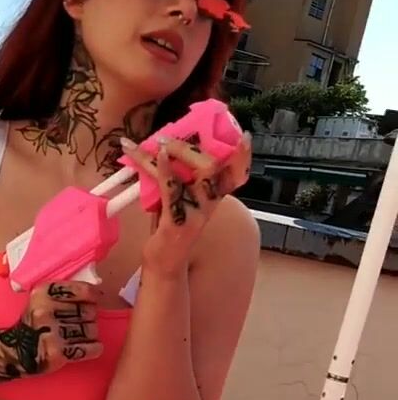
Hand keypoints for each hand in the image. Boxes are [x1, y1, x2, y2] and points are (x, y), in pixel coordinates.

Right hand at [18, 281, 102, 373]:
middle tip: (80, 322)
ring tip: (79, 336)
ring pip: (91, 330)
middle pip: (89, 311)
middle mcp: (45, 311)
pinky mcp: (57, 352)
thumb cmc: (35, 323)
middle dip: (89, 317)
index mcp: (43, 293)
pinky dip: (93, 348)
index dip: (92, 296)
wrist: (16, 350)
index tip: (94, 300)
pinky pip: (89, 348)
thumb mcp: (43, 299)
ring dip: (90, 334)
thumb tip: (97, 293)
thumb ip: (65, 293)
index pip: (82, 290)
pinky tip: (90, 347)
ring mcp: (51, 332)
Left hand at [121, 131, 251, 276]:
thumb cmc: (171, 227)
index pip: (236, 175)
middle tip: (170, 135)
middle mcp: (209, 205)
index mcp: (213, 197)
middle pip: (216, 169)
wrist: (163, 264)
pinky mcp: (177, 224)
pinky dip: (164, 171)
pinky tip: (155, 156)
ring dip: (177, 154)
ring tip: (158, 140)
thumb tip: (166, 145)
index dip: (243, 157)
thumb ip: (180, 177)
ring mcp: (195, 214)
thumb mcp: (179, 199)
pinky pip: (172, 193)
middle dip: (195, 147)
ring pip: (196, 176)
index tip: (244, 136)